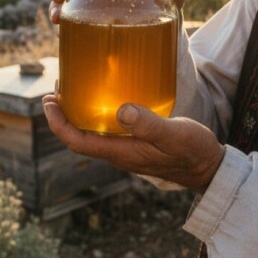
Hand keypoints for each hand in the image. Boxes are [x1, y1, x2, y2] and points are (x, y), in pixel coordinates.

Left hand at [42, 94, 223, 193]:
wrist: (209, 168)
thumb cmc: (193, 152)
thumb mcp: (174, 135)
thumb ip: (149, 124)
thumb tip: (122, 111)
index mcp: (121, 153)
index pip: (77, 141)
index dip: (58, 123)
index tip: (48, 102)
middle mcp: (118, 153)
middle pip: (79, 136)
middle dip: (63, 115)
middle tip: (55, 89)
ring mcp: (126, 150)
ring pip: (92, 132)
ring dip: (78, 113)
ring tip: (72, 89)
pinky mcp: (136, 143)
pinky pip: (107, 130)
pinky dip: (97, 113)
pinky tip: (105, 97)